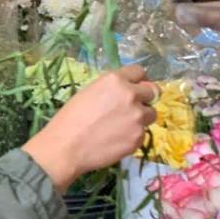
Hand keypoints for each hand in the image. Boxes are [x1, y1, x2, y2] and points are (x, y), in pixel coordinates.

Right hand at [23, 65, 158, 192]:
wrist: (66, 147)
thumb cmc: (70, 118)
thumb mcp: (88, 92)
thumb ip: (111, 89)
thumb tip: (125, 91)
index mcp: (115, 80)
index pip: (139, 72)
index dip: (138, 80)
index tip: (135, 87)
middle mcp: (131, 95)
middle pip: (153, 91)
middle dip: (145, 97)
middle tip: (132, 106)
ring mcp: (137, 117)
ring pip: (151, 113)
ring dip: (141, 117)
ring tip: (121, 126)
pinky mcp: (139, 137)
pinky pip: (142, 132)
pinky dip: (132, 135)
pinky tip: (115, 139)